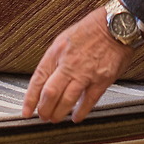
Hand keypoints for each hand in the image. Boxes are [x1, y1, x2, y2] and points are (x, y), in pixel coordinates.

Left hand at [23, 7, 134, 123]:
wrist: (117, 25)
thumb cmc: (93, 29)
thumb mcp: (65, 38)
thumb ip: (56, 58)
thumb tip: (47, 77)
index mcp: (57, 52)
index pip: (38, 79)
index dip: (30, 98)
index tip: (26, 110)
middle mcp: (69, 63)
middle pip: (50, 93)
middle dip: (43, 109)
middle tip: (42, 116)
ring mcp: (86, 73)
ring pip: (66, 100)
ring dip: (58, 113)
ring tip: (55, 118)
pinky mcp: (102, 80)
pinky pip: (88, 101)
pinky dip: (81, 112)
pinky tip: (76, 117)